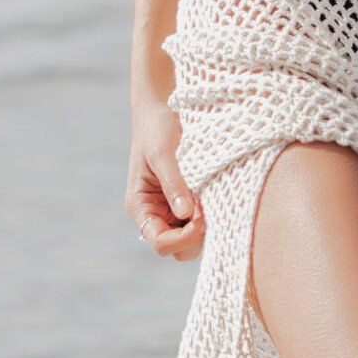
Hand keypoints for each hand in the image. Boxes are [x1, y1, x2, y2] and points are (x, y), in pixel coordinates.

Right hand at [125, 94, 204, 260]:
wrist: (162, 108)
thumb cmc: (157, 128)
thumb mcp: (163, 154)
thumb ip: (174, 184)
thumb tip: (187, 214)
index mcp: (141, 206)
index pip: (160, 242)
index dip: (183, 238)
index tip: (201, 216)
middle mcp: (156, 213)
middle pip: (178, 248)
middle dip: (196, 235)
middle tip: (209, 207)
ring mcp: (173, 210)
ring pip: (193, 238)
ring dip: (206, 226)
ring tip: (212, 197)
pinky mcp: (189, 201)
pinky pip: (201, 221)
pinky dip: (211, 214)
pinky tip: (216, 194)